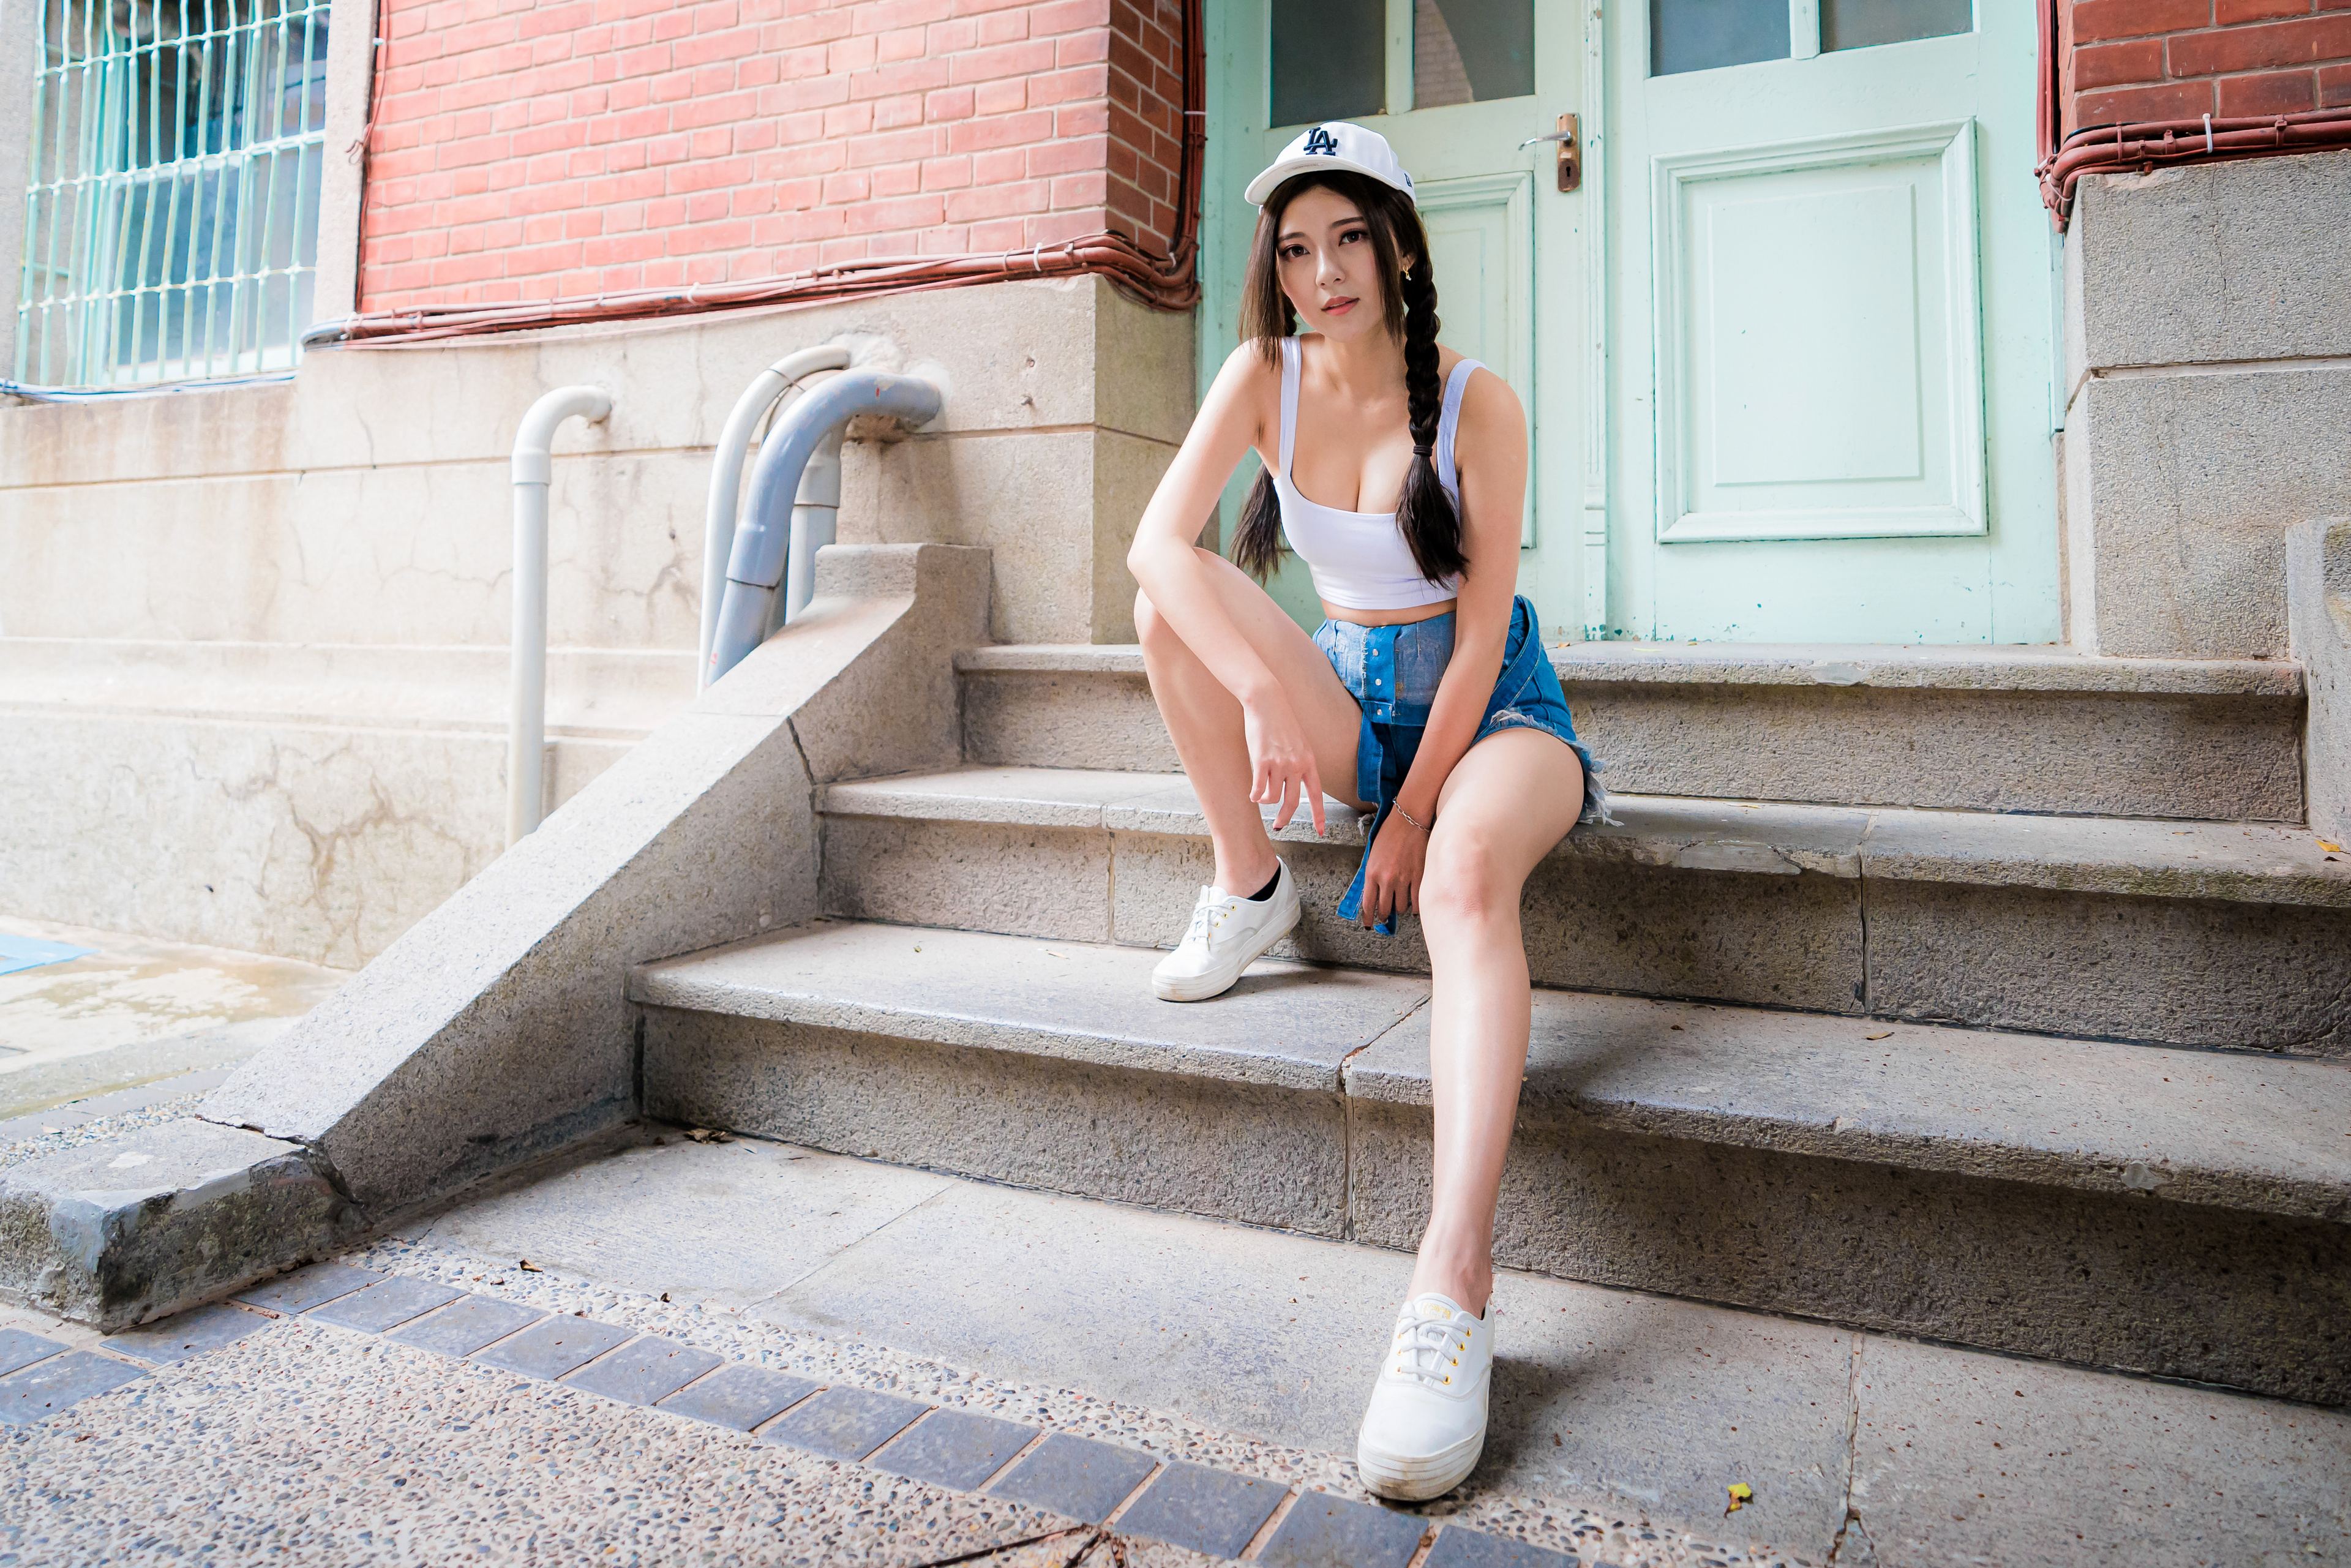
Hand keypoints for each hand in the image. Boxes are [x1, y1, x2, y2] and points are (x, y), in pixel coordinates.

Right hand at [1241, 690, 1326, 835]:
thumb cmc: (1281, 723)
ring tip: (1261, 794)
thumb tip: (1293, 785)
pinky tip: (1252, 794)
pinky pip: (1258, 789)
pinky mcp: (1261, 761)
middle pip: (1293, 802)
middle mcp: (1297, 765)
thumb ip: (1299, 763)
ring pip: (1273, 797)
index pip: (1317, 795)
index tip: (1320, 831)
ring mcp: (1279, 764)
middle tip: (1279, 825)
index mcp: (1309, 762)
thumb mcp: (1298, 744)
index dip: (1318, 815)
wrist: (1267, 703)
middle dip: (1284, 817)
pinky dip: (1254, 795)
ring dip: (1265, 800)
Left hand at [1359, 809, 1427, 927]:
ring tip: (1401, 903)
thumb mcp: (1373, 854)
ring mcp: (1404, 879)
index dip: (1368, 917)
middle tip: (1386, 916)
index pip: (1368, 903)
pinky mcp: (1419, 877)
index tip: (1369, 924)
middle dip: (1384, 915)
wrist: (1408, 820)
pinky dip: (1416, 906)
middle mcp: (1386, 879)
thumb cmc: (1390, 833)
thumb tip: (1375, 893)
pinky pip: (1417, 901)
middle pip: (1385, 909)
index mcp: (1372, 873)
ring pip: (1401, 907)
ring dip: (1400, 907)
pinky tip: (1415, 905)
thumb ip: (1373, 874)